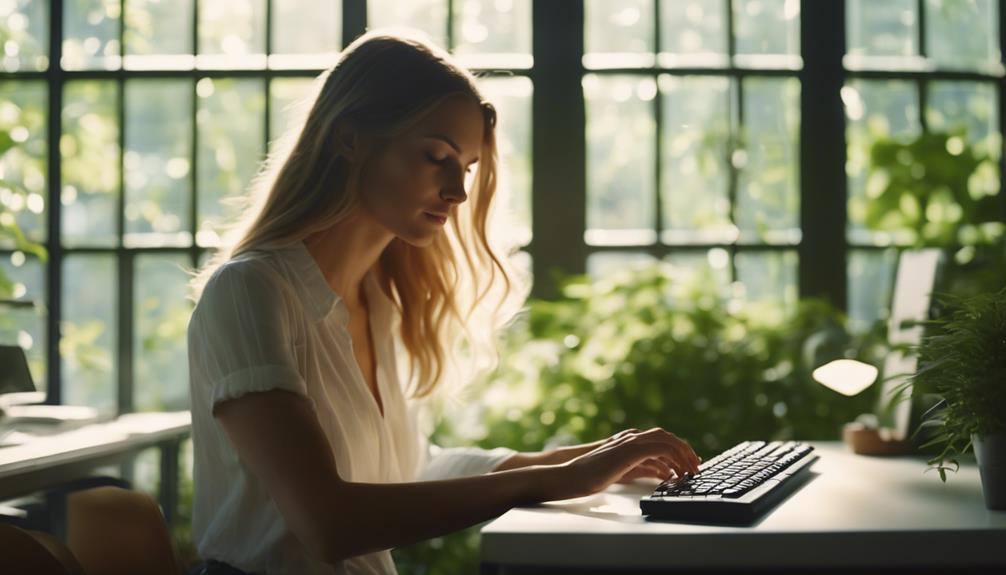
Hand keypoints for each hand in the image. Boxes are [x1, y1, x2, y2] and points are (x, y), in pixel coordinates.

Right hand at [538, 428, 700, 500]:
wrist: (571, 475)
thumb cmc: (593, 475)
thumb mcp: (624, 470)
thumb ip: (644, 468)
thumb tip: (664, 473)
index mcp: (631, 439)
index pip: (662, 439)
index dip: (679, 449)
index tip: (691, 463)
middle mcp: (632, 437)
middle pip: (668, 437)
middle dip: (685, 451)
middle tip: (696, 467)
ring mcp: (630, 442)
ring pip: (666, 441)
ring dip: (682, 455)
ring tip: (690, 471)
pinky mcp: (628, 451)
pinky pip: (658, 450)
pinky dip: (671, 459)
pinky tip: (675, 473)